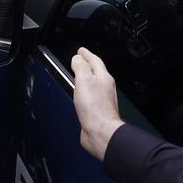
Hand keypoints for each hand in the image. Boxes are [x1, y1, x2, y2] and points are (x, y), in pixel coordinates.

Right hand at [71, 47, 125, 161]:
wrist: (101, 131)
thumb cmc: (95, 108)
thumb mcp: (84, 81)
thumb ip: (80, 67)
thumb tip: (77, 58)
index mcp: (103, 77)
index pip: (95, 60)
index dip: (86, 54)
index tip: (80, 50)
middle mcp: (105, 87)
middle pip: (96, 71)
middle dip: (87, 64)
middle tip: (79, 60)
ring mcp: (102, 99)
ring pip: (93, 83)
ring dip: (86, 78)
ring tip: (78, 75)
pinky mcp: (97, 110)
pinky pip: (90, 95)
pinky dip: (84, 91)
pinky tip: (81, 95)